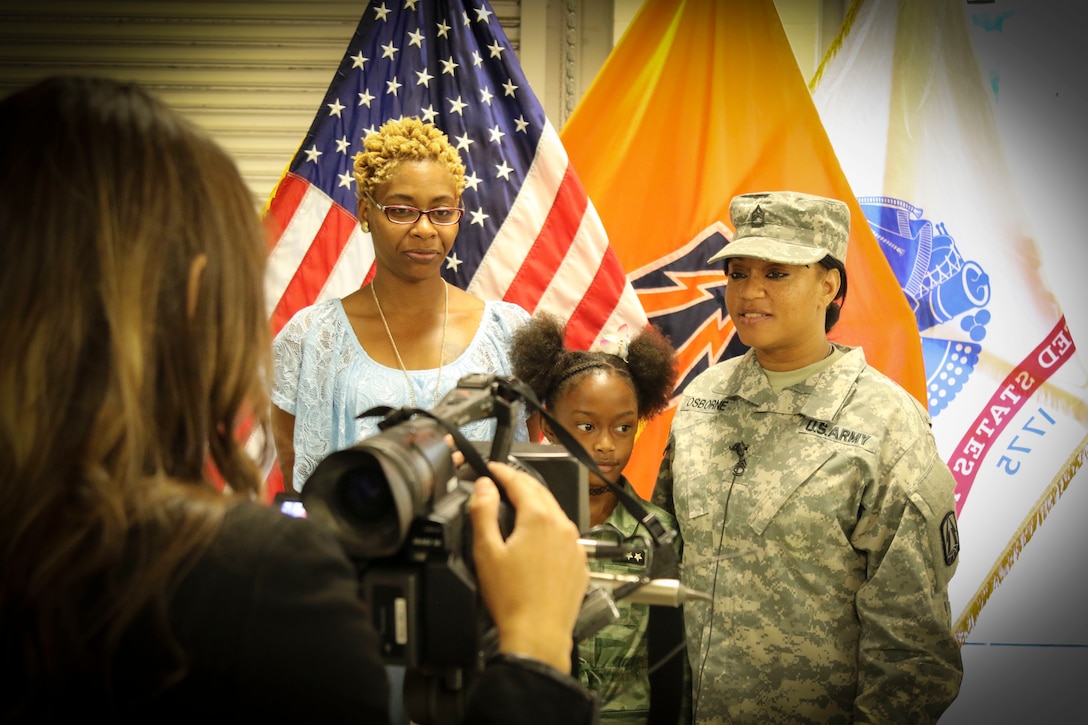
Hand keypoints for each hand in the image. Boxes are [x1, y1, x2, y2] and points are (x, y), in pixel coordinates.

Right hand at [469, 461, 587, 673]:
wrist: (538, 635)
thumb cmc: (511, 598)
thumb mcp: (486, 551)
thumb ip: (483, 512)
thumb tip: (485, 486)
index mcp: (539, 518)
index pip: (519, 482)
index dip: (502, 472)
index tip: (491, 468)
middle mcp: (562, 526)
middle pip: (540, 492)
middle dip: (520, 483)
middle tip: (502, 480)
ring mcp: (574, 545)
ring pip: (554, 512)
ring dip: (536, 504)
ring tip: (517, 504)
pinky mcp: (579, 563)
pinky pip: (565, 535)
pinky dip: (549, 527)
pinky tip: (537, 537)